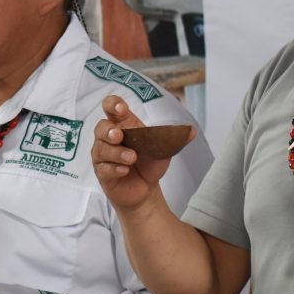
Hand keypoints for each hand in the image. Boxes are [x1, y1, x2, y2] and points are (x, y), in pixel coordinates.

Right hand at [91, 95, 192, 213]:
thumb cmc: (150, 163)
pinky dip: (114, 168)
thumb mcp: (164, 149)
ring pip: (101, 149)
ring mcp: (103, 156)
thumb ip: (175, 138)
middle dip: (109, 130)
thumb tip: (192, 131)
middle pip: (100, 127)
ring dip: (116, 152)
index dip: (113, 104)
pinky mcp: (103, 173)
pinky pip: (103, 168)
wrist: (146, 190)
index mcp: (123, 125)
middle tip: (119, 136)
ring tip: (132, 158)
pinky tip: (125, 170)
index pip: (111, 107)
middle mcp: (109, 138)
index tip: (122, 109)